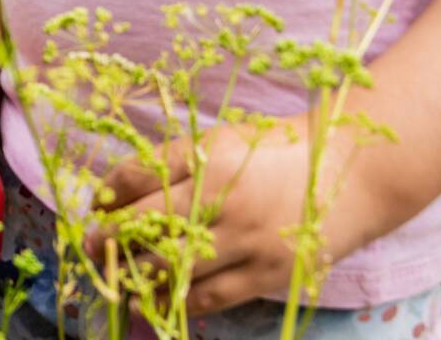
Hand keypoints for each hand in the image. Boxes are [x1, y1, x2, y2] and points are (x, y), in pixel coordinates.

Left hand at [93, 117, 386, 315]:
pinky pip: (212, 296)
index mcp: (212, 155)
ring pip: (176, 266)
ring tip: (118, 278)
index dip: (109, 193)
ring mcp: (248, 240)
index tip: (96, 205)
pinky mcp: (268, 273)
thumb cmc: (276, 150)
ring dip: (139, 274)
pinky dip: (178, 301)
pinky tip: (156, 300)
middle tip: (91, 245)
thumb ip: (176, 161)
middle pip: (150, 224)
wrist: (349, 172)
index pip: (141, 174)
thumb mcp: (223, 140)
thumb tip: (121, 189)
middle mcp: (226, 198)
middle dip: (112, 237)